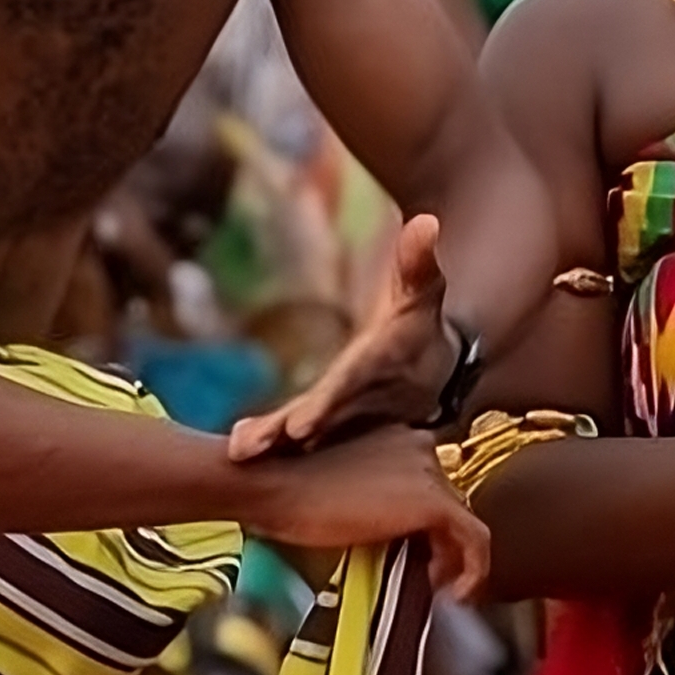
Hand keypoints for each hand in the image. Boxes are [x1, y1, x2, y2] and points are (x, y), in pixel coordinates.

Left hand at [233, 215, 454, 459]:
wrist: (437, 370)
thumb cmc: (421, 320)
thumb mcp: (423, 289)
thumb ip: (418, 261)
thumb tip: (426, 222)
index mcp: (384, 364)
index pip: (353, 384)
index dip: (327, 403)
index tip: (298, 426)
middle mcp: (369, 398)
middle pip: (325, 418)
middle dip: (289, 432)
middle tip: (248, 446)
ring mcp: (353, 417)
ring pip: (314, 434)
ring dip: (276, 445)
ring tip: (236, 450)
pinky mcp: (338, 425)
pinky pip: (306, 436)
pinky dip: (276, 444)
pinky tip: (236, 451)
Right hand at [243, 427, 488, 597]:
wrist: (275, 488)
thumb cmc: (292, 493)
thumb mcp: (345, 491)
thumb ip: (377, 501)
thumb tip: (400, 542)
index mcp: (396, 435)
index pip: (428, 482)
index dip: (426, 522)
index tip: (415, 552)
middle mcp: (420, 444)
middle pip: (448, 499)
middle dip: (441, 540)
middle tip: (427, 574)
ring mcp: (430, 470)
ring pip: (463, 520)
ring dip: (453, 556)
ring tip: (435, 585)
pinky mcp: (434, 501)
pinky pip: (474, 539)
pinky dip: (473, 569)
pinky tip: (457, 594)